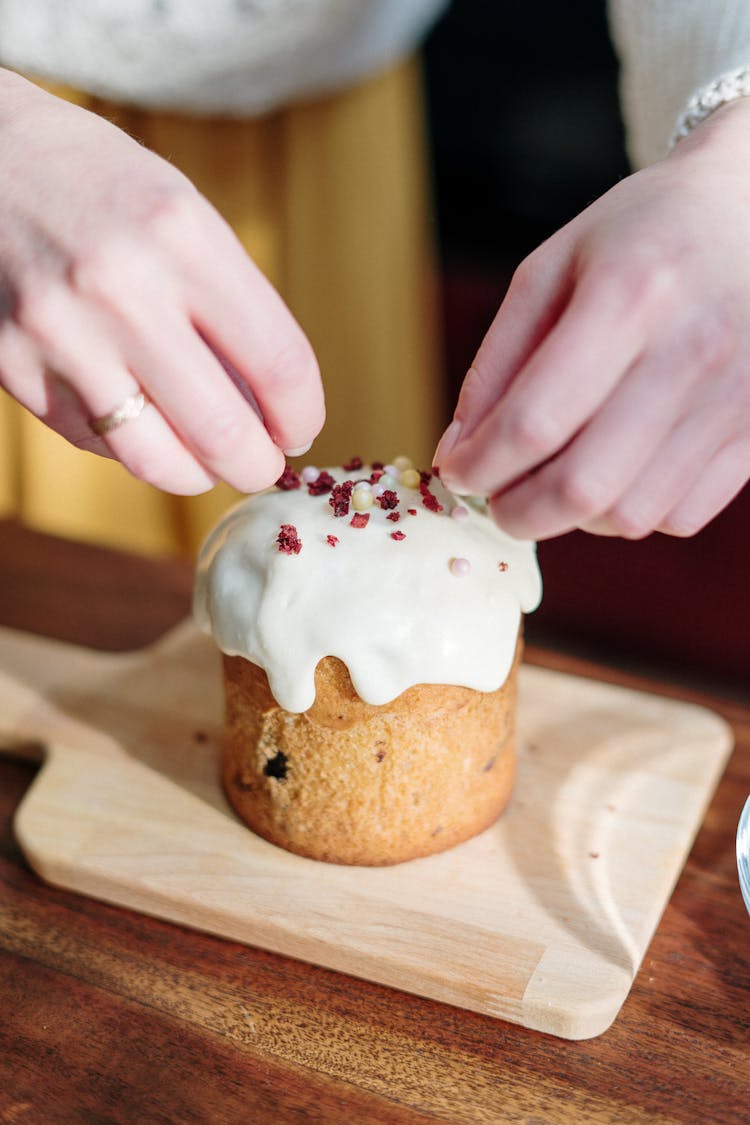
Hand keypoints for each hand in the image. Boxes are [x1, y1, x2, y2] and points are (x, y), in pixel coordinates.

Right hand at [0, 71, 323, 493]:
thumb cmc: (96, 182)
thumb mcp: (179, 212)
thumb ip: (229, 303)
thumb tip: (270, 407)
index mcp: (182, 236)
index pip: (279, 364)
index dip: (302, 415)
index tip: (300, 429)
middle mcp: (122, 288)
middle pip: (224, 431)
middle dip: (258, 466)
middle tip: (264, 466)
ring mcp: (60, 332)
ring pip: (156, 460)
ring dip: (197, 475)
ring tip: (208, 463)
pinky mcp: (12, 364)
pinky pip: (95, 441)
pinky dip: (130, 446)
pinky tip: (141, 422)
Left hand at [435, 98, 749, 539]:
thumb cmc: (644, 235)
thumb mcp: (555, 266)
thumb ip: (498, 361)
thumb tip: (458, 454)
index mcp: (631, 291)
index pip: (534, 421)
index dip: (479, 466)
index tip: (456, 473)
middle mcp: (694, 348)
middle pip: (582, 486)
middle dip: (517, 512)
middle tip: (497, 500)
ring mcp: (739, 396)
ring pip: (630, 516)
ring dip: (574, 517)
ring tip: (557, 478)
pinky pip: (679, 517)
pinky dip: (631, 513)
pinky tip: (617, 472)